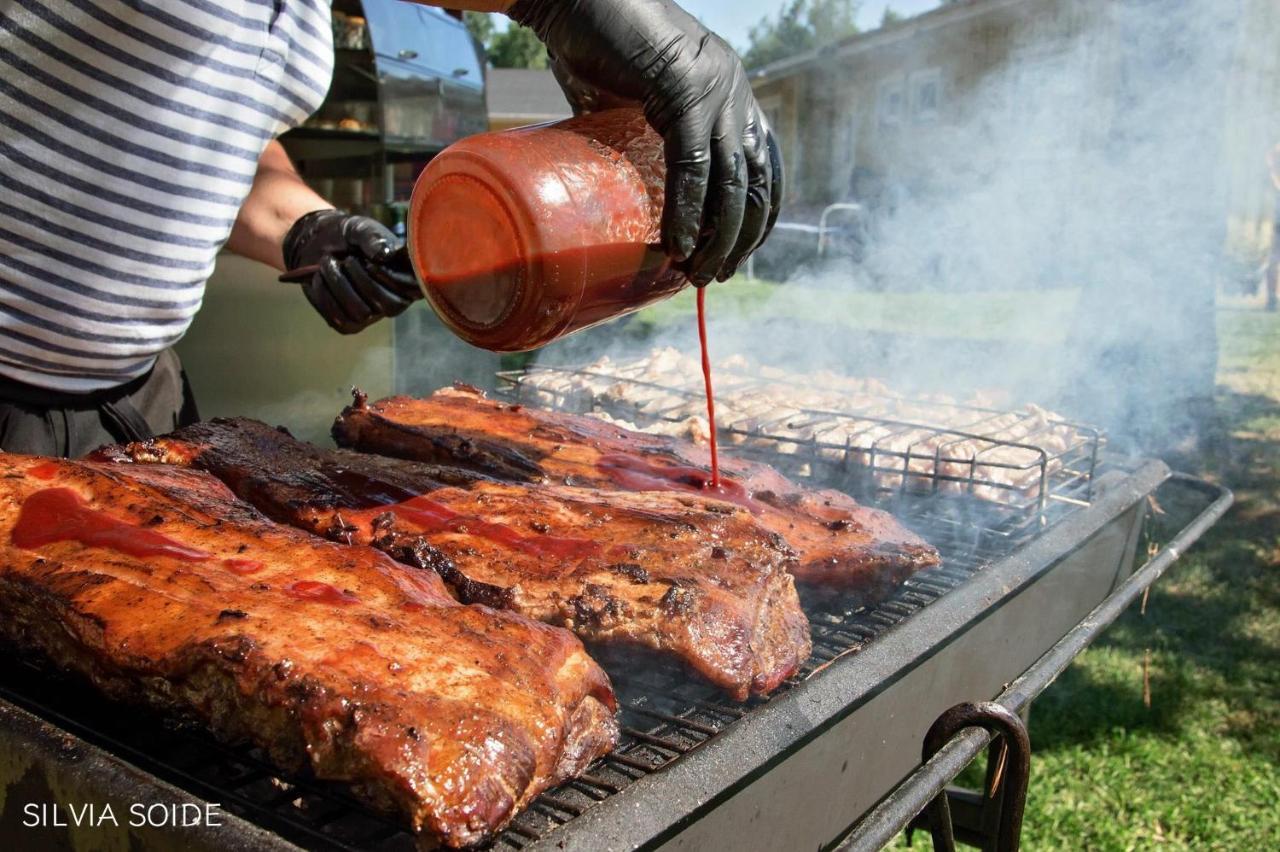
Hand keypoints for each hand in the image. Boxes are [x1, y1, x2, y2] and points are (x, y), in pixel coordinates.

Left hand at [282, 210, 419, 333]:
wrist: (315, 243)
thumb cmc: (346, 236)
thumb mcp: (360, 228)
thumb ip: (372, 237)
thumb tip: (384, 254)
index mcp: (407, 276)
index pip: (413, 290)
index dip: (391, 278)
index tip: (370, 261)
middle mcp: (394, 300)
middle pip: (389, 306)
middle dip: (362, 280)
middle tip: (347, 259)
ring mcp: (372, 315)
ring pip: (361, 313)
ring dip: (339, 284)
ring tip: (328, 262)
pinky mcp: (348, 324)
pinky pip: (338, 318)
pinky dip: (324, 294)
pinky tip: (320, 276)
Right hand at [510, 0, 782, 283]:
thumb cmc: (592, 42)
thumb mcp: (634, 96)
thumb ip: (645, 131)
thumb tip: (625, 184)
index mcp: (731, 89)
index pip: (766, 162)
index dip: (760, 213)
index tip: (741, 249)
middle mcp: (734, 89)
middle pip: (755, 180)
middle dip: (742, 236)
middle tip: (718, 273)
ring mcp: (714, 89)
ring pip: (731, 182)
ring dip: (718, 236)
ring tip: (699, 272)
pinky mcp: (684, 92)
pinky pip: (692, 167)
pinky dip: (688, 213)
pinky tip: (680, 244)